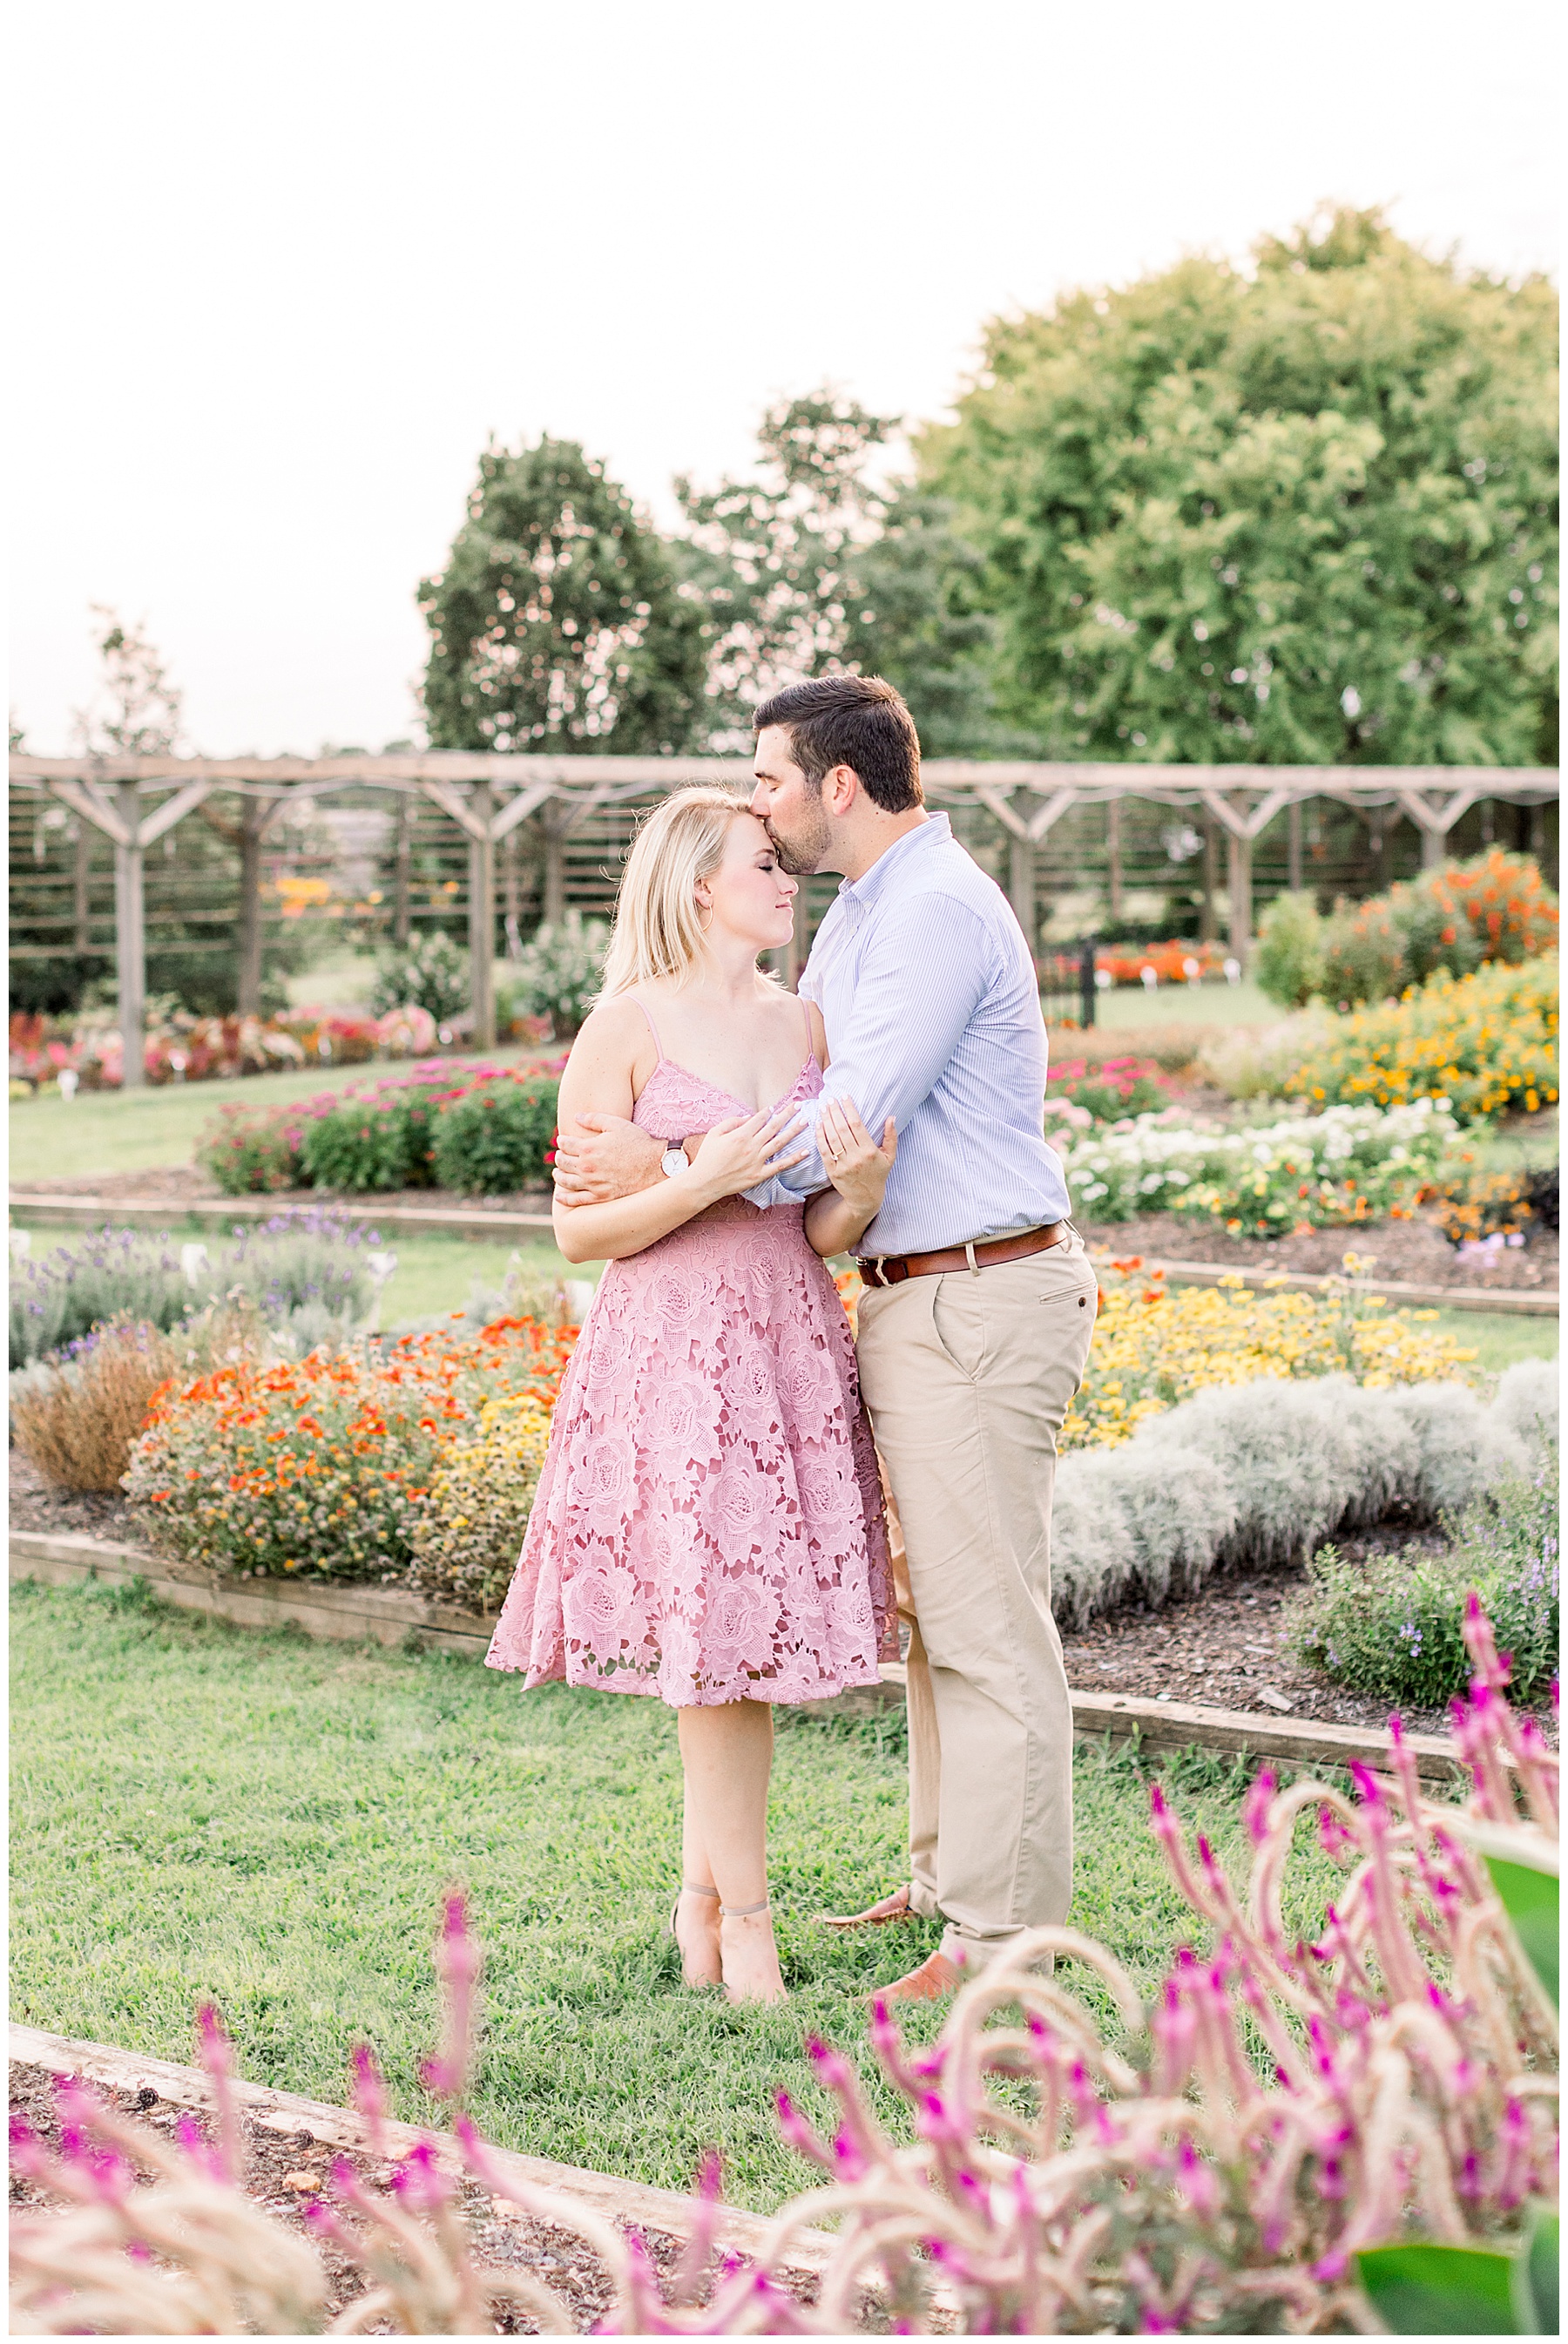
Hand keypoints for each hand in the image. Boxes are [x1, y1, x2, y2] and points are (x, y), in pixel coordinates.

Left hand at [553, 1113, 664, 1205]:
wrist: (656, 1166)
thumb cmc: (638, 1143)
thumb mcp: (617, 1124)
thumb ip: (594, 1119)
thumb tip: (576, 1117)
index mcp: (588, 1148)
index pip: (565, 1144)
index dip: (562, 1141)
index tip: (563, 1141)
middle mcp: (587, 1167)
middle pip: (562, 1162)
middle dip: (559, 1157)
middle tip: (560, 1156)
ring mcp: (593, 1184)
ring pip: (565, 1181)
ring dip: (558, 1175)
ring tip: (557, 1172)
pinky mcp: (600, 1198)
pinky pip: (576, 1200)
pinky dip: (565, 1198)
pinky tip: (561, 1196)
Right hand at [690, 1107, 807, 1200]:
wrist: (704, 1182)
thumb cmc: (707, 1157)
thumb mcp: (714, 1133)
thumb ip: (731, 1122)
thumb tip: (747, 1117)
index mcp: (740, 1135)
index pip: (759, 1118)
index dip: (768, 1111)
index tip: (774, 1107)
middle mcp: (751, 1146)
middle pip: (774, 1126)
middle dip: (787, 1114)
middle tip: (799, 1105)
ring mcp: (757, 1161)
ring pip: (780, 1142)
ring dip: (794, 1130)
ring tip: (805, 1121)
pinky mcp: (760, 1175)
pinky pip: (780, 1166)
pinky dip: (794, 1159)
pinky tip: (806, 1151)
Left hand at [819, 1096, 896, 1215]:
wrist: (866, 1199)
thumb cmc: (878, 1174)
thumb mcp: (890, 1156)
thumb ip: (891, 1136)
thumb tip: (891, 1117)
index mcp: (870, 1151)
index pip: (857, 1125)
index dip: (850, 1109)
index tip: (844, 1096)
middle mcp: (856, 1157)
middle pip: (842, 1129)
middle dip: (835, 1112)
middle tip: (830, 1099)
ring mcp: (843, 1165)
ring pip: (832, 1139)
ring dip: (826, 1121)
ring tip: (822, 1108)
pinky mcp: (832, 1172)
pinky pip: (824, 1151)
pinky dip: (820, 1137)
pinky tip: (817, 1125)